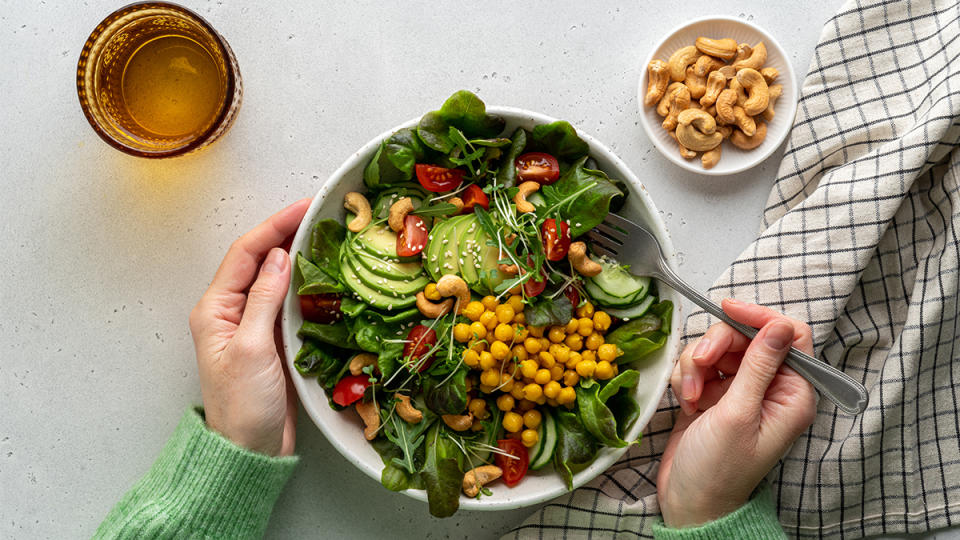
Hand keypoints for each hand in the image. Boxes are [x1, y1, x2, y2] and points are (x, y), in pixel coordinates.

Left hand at [189, 199, 311, 456]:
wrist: (249, 451)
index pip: (246, 254)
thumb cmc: (242, 405)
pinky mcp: (271, 340)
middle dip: (287, 233)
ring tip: (326, 237)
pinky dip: (305, 284)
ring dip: (298, 256)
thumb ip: (263, 300)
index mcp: (214, 308)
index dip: (275, 226)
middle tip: (320, 215)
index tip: (304, 207)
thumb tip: (280, 256)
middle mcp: (230, 311)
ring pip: (275, 279)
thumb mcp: (251, 348)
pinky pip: (287, 301)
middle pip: (260, 260)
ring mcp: (252, 325)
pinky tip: (324, 276)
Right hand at [656, 300, 816, 527]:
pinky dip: (688, 376)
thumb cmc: (719, 470)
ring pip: (718, 348)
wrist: (689, 502)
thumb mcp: (739, 414)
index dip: (760, 318)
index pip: (789, 335)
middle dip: (717, 346)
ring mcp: (740, 390)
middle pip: (746, 337)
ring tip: (691, 395)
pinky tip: (686, 400)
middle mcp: (770, 388)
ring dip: (697, 364)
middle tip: (701, 365)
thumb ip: (758, 366)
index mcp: (793, 395)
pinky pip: (700, 364)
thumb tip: (779, 325)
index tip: (728, 310)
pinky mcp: (714, 394)